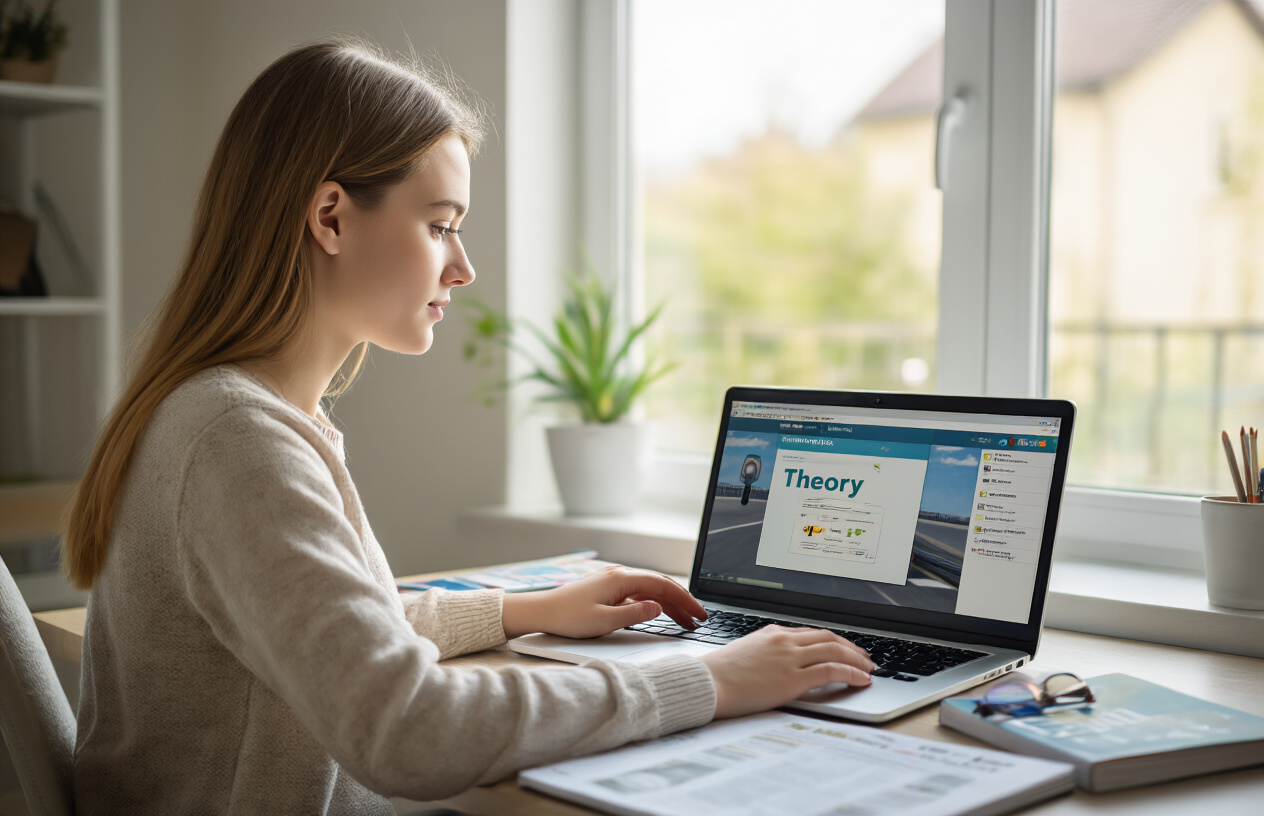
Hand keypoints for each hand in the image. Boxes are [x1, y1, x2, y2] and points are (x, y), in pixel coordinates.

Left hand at [501, 565, 706, 639]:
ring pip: (651, 590)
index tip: (699, 613)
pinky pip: (639, 595)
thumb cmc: (567, 617)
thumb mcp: (603, 621)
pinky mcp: (610, 590)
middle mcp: (620, 576)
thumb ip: (634, 614)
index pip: (662, 586)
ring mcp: (615, 582)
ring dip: (669, 604)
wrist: (541, 611)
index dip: (684, 599)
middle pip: (660, 585)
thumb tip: (658, 607)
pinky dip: (654, 604)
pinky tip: (662, 615)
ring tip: (686, 622)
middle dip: (682, 601)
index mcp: (621, 579)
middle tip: (699, 619)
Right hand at [700, 625, 874, 719]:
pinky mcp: (793, 678)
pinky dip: (851, 672)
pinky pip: (831, 670)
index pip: (811, 633)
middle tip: (864, 657)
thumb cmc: (718, 674)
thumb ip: (766, 653)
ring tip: (869, 668)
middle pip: (828, 637)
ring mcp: (790, 657)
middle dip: (850, 647)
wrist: (707, 683)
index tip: (843, 648)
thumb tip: (778, 664)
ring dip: (857, 659)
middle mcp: (784, 640)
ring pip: (835, 650)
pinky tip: (862, 679)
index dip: (832, 641)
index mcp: (772, 633)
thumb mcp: (745, 654)